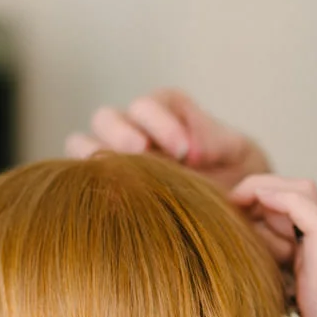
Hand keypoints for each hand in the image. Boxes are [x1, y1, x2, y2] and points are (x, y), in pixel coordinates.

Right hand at [64, 88, 270, 191]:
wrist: (234, 212)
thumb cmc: (236, 177)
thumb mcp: (239, 154)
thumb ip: (217, 141)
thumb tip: (188, 149)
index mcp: (165, 112)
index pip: (150, 104)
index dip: (161, 122)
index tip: (185, 151)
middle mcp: (133, 130)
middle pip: (106, 118)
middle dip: (121, 132)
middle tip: (142, 154)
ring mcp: (112, 159)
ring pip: (81, 144)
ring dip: (96, 157)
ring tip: (122, 180)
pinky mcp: (101, 188)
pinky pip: (77, 180)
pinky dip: (86, 185)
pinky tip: (114, 203)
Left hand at [230, 175, 316, 316]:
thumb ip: (267, 309)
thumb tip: (224, 304)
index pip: (288, 217)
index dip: (255, 210)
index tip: (221, 221)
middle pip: (294, 197)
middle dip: (254, 195)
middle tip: (220, 210)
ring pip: (303, 194)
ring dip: (263, 191)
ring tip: (231, 204)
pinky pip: (311, 214)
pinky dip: (280, 200)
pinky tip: (251, 205)